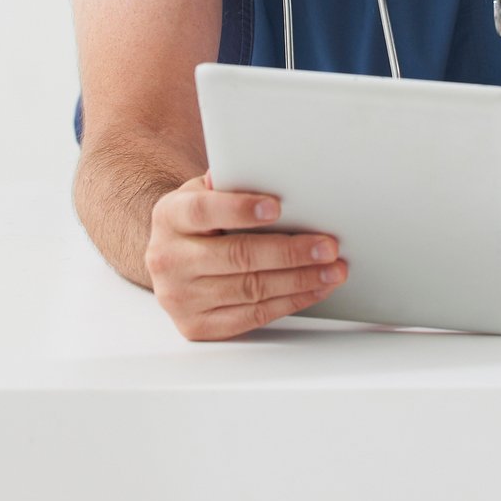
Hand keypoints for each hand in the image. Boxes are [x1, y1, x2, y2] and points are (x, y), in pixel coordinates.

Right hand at [144, 174, 346, 340]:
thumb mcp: (204, 193)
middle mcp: (169, 259)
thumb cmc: (198, 220)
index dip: (240, 209)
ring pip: (250, 290)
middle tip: (327, 246)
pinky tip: (313, 290)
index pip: (203, 211)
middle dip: (289, 252)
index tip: (276, 207)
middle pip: (236, 256)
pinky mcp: (197, 326)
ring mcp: (180, 298)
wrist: (170, 259)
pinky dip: (290, 302)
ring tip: (331, 270)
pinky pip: (252, 316)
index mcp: (170, 217)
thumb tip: (274, 174)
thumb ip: (231, 184)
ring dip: (299, 280)